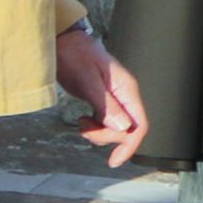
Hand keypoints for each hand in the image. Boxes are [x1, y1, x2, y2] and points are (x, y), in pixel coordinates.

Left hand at [57, 23, 148, 164]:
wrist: (63, 42)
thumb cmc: (74, 55)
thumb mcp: (87, 80)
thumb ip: (106, 104)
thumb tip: (122, 128)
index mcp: (126, 89)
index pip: (139, 125)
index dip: (129, 146)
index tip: (114, 161)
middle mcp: (125, 95)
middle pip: (127, 131)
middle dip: (106, 137)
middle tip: (84, 128)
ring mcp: (116, 98)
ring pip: (116, 129)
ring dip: (99, 133)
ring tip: (81, 123)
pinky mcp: (105, 101)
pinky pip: (107, 123)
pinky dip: (95, 127)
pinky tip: (83, 120)